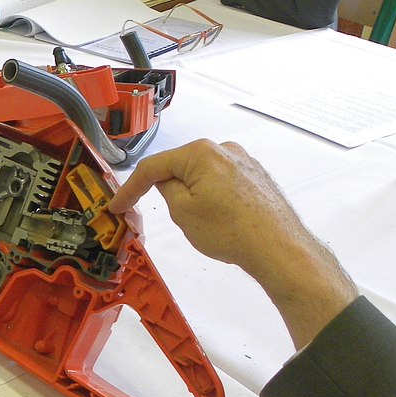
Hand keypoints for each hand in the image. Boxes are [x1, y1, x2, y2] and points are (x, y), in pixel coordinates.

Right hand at [108, 140, 355, 348]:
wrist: (278, 247)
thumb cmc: (231, 230)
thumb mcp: (182, 212)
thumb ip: (167, 190)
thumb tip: (167, 182)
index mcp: (201, 152)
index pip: (153, 166)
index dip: (130, 189)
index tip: (117, 206)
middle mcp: (224, 149)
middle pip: (180, 167)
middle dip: (166, 189)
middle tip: (161, 216)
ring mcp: (244, 161)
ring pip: (202, 175)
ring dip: (192, 194)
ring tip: (200, 224)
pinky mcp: (256, 177)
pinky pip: (223, 182)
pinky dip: (213, 197)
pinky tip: (219, 220)